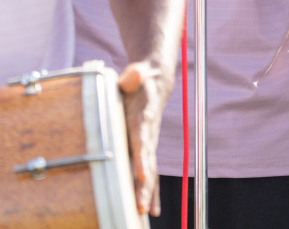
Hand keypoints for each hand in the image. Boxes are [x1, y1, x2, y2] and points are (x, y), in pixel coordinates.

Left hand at [117, 62, 166, 217]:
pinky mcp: (145, 150)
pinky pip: (148, 173)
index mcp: (142, 119)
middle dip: (145, 186)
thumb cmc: (140, 79)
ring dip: (147, 193)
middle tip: (141, 206)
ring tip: (143, 213)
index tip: (141, 174)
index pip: (142, 141)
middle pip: (148, 163)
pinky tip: (148, 210)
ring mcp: (148, 144)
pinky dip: (149, 192)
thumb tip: (134, 74)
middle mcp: (148, 135)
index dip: (142, 158)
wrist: (155, 82)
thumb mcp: (135, 74)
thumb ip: (134, 76)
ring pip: (150, 172)